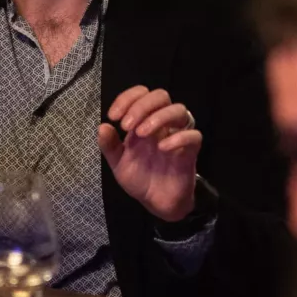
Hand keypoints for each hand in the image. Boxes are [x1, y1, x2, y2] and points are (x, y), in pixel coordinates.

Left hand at [98, 87, 201, 221]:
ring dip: (158, 117)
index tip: (113, 116)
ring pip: (179, 110)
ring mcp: (177, 135)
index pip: (141, 93)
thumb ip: (109, 145)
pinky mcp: (190, 152)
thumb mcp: (118, 163)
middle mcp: (162, 124)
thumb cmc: (139, 177)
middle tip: (126, 125)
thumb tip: (102, 126)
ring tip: (141, 134)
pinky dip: (178, 138)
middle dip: (142, 105)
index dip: (127, 98)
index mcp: (143, 121)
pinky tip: (162, 148)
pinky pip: (194, 136)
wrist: (155, 203)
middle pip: (161, 95)